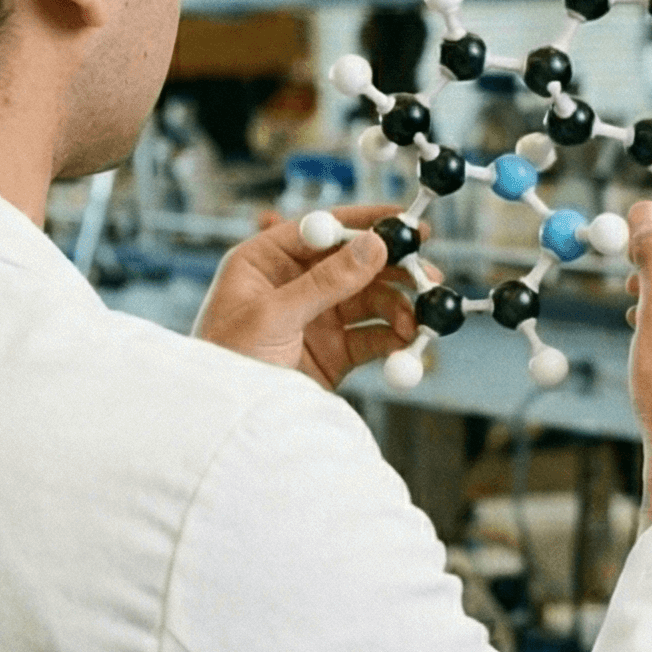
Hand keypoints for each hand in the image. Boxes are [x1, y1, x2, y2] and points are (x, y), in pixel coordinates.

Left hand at [193, 208, 426, 389]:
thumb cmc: (227, 363)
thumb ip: (326, 282)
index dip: (364, 223)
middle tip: (428, 276)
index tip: (405, 222)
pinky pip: (371, 338)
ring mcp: (314, 319)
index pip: (321, 229)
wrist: (223, 429)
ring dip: (399, 307)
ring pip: (368, 301)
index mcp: (264, 262)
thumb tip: (374, 245)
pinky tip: (409, 341)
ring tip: (420, 320)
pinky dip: (393, 339)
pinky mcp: (331, 354)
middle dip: (393, 270)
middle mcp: (291, 286)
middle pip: (353, 264)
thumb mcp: (273, 316)